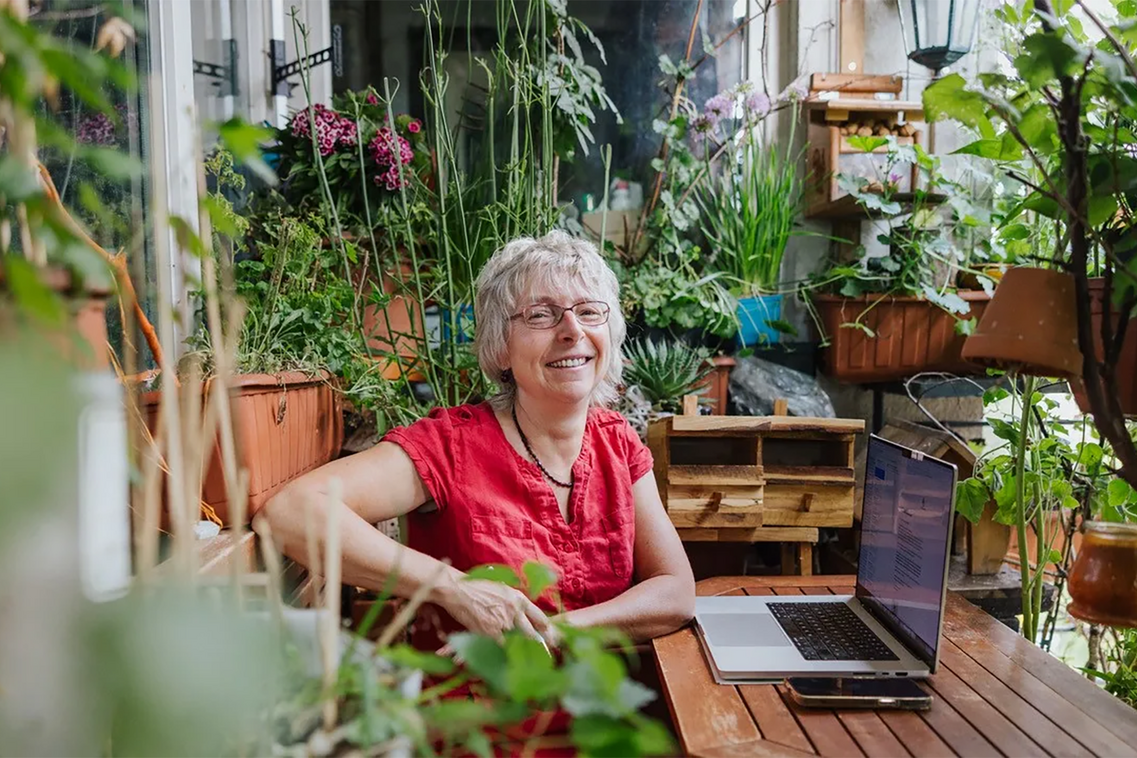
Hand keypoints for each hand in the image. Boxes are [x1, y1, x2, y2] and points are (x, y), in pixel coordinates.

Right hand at [438, 577, 555, 647]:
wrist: (458, 590)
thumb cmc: (476, 588)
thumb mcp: (501, 589)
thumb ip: (512, 603)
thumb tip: (520, 614)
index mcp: (518, 598)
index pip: (539, 617)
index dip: (547, 630)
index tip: (551, 639)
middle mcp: (514, 610)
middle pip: (532, 634)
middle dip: (538, 646)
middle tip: (544, 656)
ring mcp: (503, 622)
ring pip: (514, 642)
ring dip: (516, 650)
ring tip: (522, 660)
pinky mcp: (491, 631)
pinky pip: (499, 645)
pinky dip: (499, 650)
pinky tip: (501, 655)